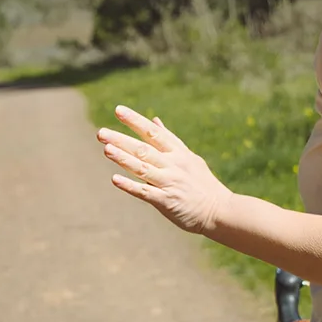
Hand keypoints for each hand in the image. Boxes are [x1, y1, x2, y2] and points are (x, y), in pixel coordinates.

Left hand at [97, 105, 230, 235]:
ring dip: (123, 158)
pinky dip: (130, 186)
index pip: (153, 133)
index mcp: (178, 153)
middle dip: (121, 140)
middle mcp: (173, 165)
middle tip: (101, 132)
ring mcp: (170, 182)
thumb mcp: (190, 157)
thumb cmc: (203, 184)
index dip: (136, 121)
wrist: (220, 211)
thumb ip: (170, 140)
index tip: (118, 110)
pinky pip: (145, 192)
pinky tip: (114, 179)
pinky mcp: (167, 201)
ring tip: (106, 149)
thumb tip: (154, 120)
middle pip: (144, 149)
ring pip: (143, 168)